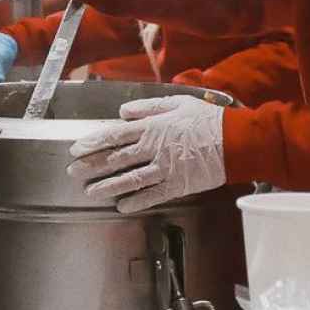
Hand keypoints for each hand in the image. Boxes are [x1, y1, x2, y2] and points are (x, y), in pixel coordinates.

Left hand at [67, 96, 225, 213]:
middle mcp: (153, 149)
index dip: (93, 143)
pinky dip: (135, 201)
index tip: (76, 149)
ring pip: (129, 179)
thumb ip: (148, 107)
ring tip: (90, 192)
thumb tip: (123, 111)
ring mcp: (164, 169)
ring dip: (107, 186)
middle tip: (73, 173)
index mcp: (152, 127)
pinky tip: (121, 206)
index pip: (114, 135)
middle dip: (92, 166)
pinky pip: (151, 195)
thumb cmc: (208, 119)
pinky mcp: (177, 185)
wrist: (235, 141)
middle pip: (115, 159)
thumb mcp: (178, 103)